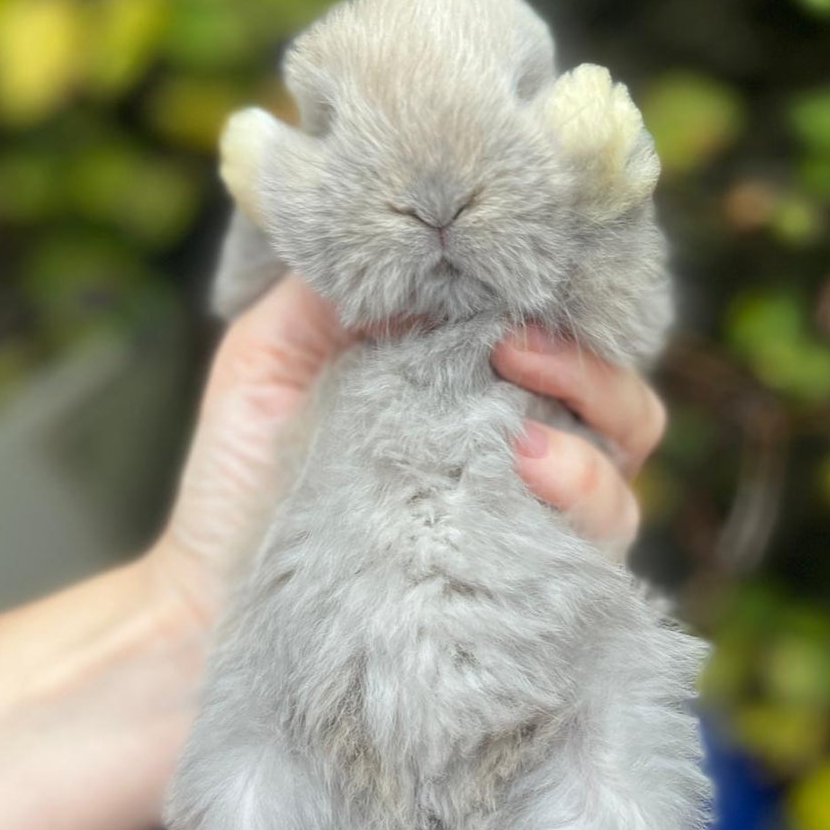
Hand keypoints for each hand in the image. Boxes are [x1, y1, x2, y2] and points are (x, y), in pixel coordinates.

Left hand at [147, 281, 665, 630]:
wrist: (209, 599)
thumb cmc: (242, 471)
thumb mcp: (273, 351)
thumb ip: (338, 286)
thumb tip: (415, 230)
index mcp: (466, 385)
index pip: (557, 332)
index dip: (561, 300)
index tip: (520, 283)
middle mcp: (513, 449)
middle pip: (615, 399)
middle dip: (587, 366)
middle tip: (516, 351)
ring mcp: (523, 522)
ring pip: (620, 472)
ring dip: (592, 442)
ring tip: (522, 442)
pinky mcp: (521, 587)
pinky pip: (593, 549)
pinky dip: (579, 506)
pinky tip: (525, 483)